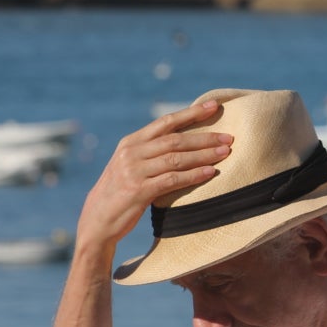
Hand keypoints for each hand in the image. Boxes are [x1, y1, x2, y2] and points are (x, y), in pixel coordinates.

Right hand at [75, 101, 231, 251]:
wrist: (97, 220)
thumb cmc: (120, 192)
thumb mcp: (130, 165)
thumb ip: (150, 152)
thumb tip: (182, 142)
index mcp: (131, 142)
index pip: (165, 122)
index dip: (191, 113)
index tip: (214, 106)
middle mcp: (131, 153)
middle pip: (175, 140)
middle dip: (205, 137)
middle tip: (229, 137)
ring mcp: (133, 171)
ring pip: (176, 159)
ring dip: (204, 155)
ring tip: (226, 153)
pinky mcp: (138, 191)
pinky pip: (172, 180)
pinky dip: (193, 175)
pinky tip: (211, 172)